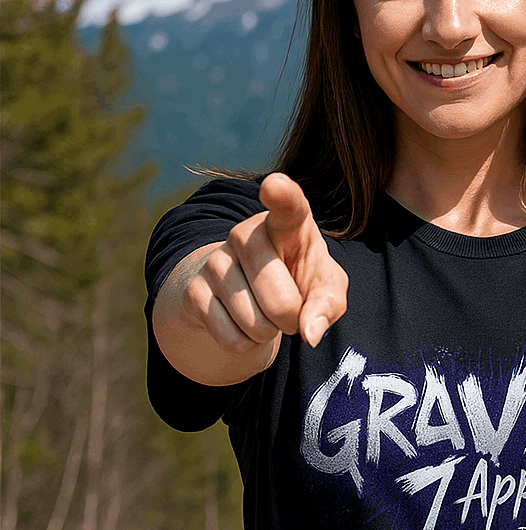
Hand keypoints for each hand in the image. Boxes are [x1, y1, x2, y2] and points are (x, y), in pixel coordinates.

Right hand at [180, 173, 348, 355]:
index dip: (282, 196)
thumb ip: (328, 304)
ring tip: (264, 313)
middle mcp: (245, 233)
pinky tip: (241, 322)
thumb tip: (310, 332)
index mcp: (286, 224)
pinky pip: (232, 339)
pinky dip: (245, 344)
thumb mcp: (326, 288)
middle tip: (289, 311)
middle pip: (280, 301)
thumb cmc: (299, 281)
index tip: (275, 185)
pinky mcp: (193, 292)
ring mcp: (215, 261)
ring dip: (268, 333)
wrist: (248, 294)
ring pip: (256, 324)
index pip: (286, 205)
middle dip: (292, 321)